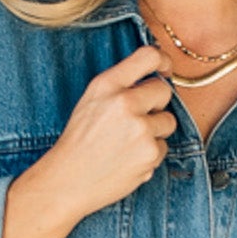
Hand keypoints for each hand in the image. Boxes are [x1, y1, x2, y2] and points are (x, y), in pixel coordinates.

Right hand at [35, 43, 177, 223]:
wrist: (68, 180)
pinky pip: (163, 147)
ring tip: (128, 142)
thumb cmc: (80, 141)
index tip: (165, 70)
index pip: (149, 56)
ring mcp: (140, 129)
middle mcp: (125, 102)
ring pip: (168, 121)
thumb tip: (158, 74)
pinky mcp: (150, 153)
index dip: (163, 61)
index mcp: (108, 84)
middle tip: (135, 119)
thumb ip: (121, 84)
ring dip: (155, 131)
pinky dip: (150, 154)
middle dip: (156, 104)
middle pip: (164, 90)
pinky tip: (128, 159)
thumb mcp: (92, 100)